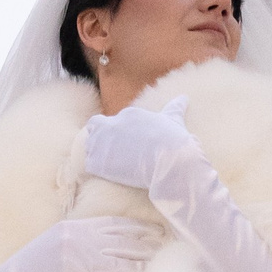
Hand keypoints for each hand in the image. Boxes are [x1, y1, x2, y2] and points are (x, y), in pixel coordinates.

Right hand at [1, 216, 163, 271]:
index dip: (138, 228)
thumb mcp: (56, 247)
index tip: (157, 230)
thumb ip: (79, 241)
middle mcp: (80, 240)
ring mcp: (80, 259)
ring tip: (164, 262)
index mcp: (75, 230)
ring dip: (145, 260)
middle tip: (171, 244)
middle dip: (148, 242)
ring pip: (121, 258)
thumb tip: (100, 244)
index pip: (114, 225)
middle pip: (122, 239)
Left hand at [81, 103, 211, 200]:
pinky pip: (88, 163)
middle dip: (100, 139)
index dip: (117, 133)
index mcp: (130, 114)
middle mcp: (114, 124)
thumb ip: (174, 107)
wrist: (170, 161)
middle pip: (96, 127)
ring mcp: (104, 141)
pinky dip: (94, 169)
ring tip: (108, 165)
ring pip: (89, 144)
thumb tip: (183, 97)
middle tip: (111, 154)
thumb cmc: (175, 141)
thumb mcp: (174, 119)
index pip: (114, 119)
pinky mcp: (99, 161)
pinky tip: (106, 175)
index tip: (126, 145)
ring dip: (95, 153)